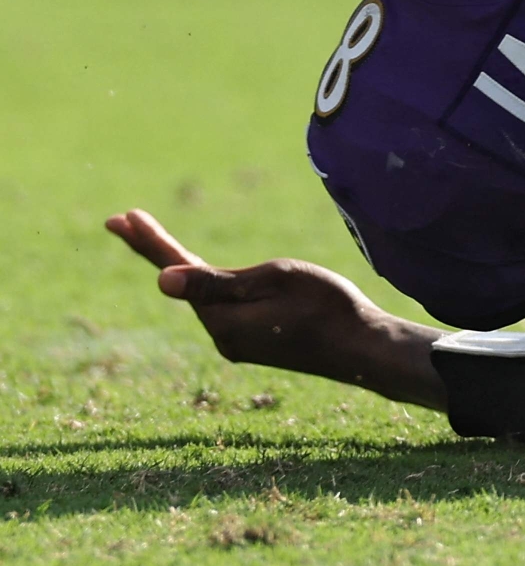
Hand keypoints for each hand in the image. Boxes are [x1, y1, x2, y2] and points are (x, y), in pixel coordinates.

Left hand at [105, 211, 439, 401]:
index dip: (149, 241)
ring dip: (184, 267)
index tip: (121, 217)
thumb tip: (163, 280)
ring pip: (205, 296)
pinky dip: (207, 284)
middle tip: (124, 220)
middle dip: (156, 250)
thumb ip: (216, 282)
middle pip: (183, 283)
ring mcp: (238, 342)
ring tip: (155, 238)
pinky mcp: (254, 342)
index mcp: (222, 318)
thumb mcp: (273, 281)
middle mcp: (222, 334)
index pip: (176, 271)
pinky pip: (222, 307)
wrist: (363, 348)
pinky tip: (203, 274)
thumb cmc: (326, 305)